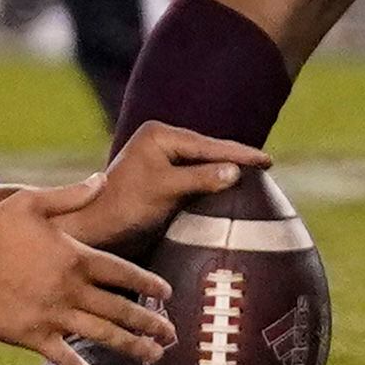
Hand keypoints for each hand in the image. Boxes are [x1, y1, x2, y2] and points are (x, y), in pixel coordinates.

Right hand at [0, 179, 175, 364]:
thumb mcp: (33, 201)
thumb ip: (72, 195)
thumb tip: (101, 178)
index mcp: (76, 256)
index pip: (124, 272)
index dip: (148, 283)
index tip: (167, 293)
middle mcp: (72, 288)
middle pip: (122, 308)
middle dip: (150, 322)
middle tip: (172, 334)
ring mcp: (54, 315)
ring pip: (103, 335)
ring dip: (133, 347)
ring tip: (155, 357)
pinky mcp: (34, 336)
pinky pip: (68, 361)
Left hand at [55, 123, 270, 249]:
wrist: (97, 229)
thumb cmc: (126, 206)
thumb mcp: (165, 189)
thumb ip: (200, 178)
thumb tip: (235, 170)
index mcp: (159, 135)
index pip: (208, 145)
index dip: (239, 153)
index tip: (267, 160)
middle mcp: (159, 140)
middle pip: (207, 150)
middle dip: (235, 158)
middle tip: (266, 165)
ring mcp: (159, 158)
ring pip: (202, 162)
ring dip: (225, 169)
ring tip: (255, 174)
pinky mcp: (160, 177)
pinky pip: (194, 175)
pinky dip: (212, 180)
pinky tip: (229, 187)